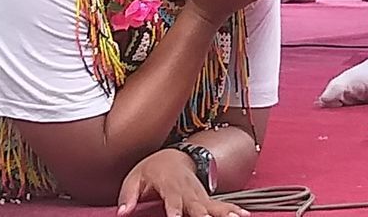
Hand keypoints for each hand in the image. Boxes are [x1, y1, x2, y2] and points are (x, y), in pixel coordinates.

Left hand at [117, 150, 248, 216]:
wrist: (171, 157)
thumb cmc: (151, 169)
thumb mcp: (134, 178)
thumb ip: (128, 196)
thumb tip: (122, 212)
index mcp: (168, 184)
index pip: (172, 200)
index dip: (175, 210)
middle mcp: (187, 189)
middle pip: (197, 205)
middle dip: (203, 216)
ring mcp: (199, 194)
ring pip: (213, 205)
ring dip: (225, 213)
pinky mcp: (206, 199)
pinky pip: (221, 205)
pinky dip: (233, 210)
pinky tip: (245, 215)